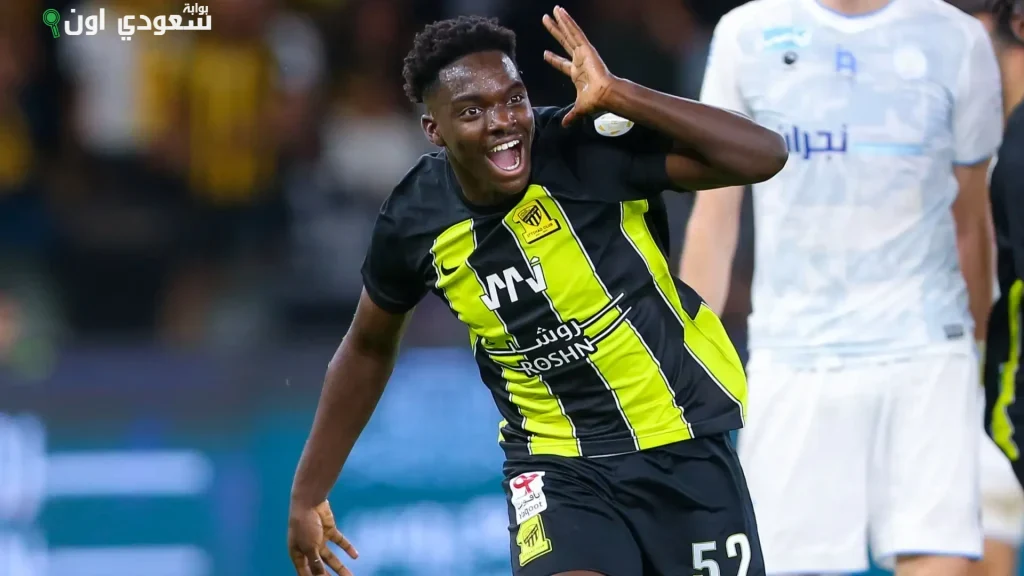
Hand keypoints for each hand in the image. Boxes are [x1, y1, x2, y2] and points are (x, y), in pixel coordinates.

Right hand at [288, 500, 357, 575]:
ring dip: (340, 567)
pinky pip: (339, 542)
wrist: (309, 501)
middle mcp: (307, 548)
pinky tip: (355, 556)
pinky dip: (347, 548)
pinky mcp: (329, 530)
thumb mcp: (310, 547)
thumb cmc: (304, 525)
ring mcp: (319, 539)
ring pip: (330, 557)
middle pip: (319, 567)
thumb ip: (315, 563)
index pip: (305, 571)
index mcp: (298, 553)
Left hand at [542, 6, 616, 126]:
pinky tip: (561, 13)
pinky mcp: (586, 48)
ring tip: (553, 10)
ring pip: (569, 33)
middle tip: (545, 21)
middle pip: (563, 42)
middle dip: (554, 32)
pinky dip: (568, 22)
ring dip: (560, 22)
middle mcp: (579, 60)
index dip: (553, 59)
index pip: (562, 64)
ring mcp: (583, 52)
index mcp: (576, 73)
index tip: (545, 54)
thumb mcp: (579, 108)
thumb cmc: (594, 101)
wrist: (604, 95)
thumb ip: (572, 115)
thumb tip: (565, 125)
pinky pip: (576, 32)